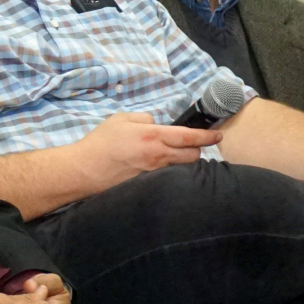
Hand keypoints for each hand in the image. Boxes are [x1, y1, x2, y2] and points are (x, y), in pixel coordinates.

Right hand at [71, 113, 220, 193]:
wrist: (85, 169)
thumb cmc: (101, 142)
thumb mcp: (120, 119)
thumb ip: (143, 118)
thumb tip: (156, 124)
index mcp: (153, 136)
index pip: (189, 137)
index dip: (207, 136)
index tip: (217, 135)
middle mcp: (158, 156)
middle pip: (192, 156)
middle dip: (197, 150)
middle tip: (193, 145)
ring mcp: (155, 173)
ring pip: (182, 168)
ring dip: (184, 162)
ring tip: (176, 157)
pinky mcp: (149, 185)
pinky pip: (168, 177)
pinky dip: (171, 172)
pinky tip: (162, 169)